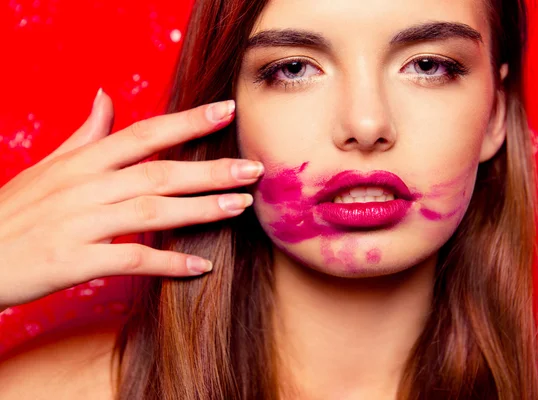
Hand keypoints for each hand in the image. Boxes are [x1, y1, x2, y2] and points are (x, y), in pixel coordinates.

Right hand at [0, 90, 262, 309]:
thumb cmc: (14, 211)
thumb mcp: (48, 166)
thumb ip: (85, 134)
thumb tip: (107, 96)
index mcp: (83, 161)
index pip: (144, 133)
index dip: (188, 122)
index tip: (228, 111)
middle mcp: (85, 187)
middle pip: (158, 172)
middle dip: (210, 170)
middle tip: (254, 168)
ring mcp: (79, 224)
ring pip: (152, 211)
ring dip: (200, 209)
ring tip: (240, 206)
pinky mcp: (73, 261)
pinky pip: (130, 260)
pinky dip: (168, 263)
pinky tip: (202, 265)